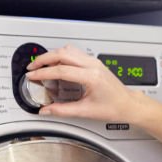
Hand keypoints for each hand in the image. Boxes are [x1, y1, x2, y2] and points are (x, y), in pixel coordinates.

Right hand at [25, 45, 139, 121]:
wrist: (129, 105)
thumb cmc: (114, 107)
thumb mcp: (86, 111)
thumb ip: (63, 110)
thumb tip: (46, 110)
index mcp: (91, 77)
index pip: (61, 70)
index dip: (44, 72)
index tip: (32, 76)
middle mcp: (93, 65)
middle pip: (63, 53)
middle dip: (44, 59)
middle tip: (32, 67)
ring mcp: (94, 62)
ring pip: (69, 50)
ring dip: (53, 55)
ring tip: (41, 65)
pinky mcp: (94, 63)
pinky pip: (74, 53)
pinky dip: (61, 56)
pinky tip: (55, 64)